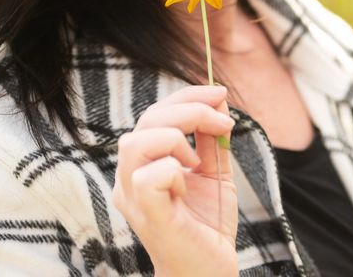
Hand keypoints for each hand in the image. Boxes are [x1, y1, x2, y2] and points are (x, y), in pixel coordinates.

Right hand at [112, 85, 237, 276]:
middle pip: (147, 120)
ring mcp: (132, 195)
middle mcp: (128, 175)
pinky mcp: (145, 214)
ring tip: (197, 159)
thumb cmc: (207, 223)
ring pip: (137, 142)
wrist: (211, 271)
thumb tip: (218, 98)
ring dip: (176, 138)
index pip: (155, 113)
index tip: (220, 93)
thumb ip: (211, 137)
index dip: (188, 96)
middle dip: (190, 110)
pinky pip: (149, 176)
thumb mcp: (214, 170)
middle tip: (224, 121)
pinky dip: (174, 170)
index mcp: (142, 161)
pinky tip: (186, 184)